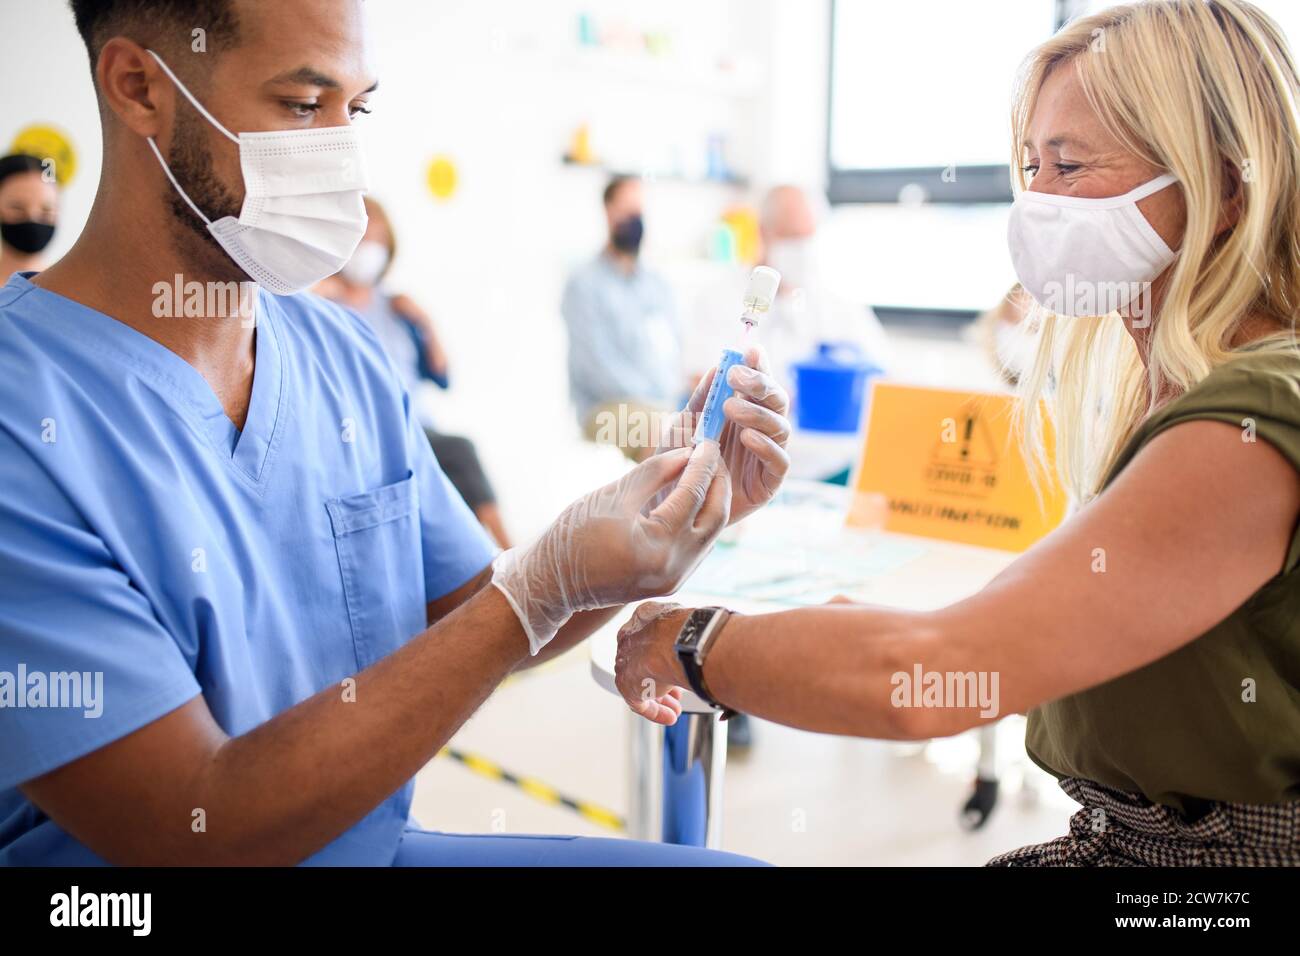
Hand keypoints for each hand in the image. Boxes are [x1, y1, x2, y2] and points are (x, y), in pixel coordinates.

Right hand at [492, 444, 729, 654]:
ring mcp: (675, 580)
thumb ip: (654, 472)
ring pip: (711, 534)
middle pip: (715, 517)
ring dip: (712, 500)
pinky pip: (698, 547)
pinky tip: (693, 497)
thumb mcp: (613, 496)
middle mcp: (673, 569)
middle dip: (718, 482)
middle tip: (712, 453)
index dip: (702, 464)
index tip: (707, 440)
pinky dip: (699, 519)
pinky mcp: (672, 582)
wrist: (552, 583)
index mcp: (656, 547)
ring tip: (704, 471)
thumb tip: (686, 453)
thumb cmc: (573, 535)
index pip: (693, 495)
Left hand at [614, 601, 694, 724]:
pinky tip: (670, 717)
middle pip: (644, 665)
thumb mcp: (689, 626)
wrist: (675, 641)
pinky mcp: (626, 685)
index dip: (664, 657)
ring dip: (661, 698)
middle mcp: (630, 640)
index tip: (677, 667)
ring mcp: (626, 663)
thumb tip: (707, 641)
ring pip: (642, 684)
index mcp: (642, 620)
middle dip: (662, 680)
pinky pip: (640, 702)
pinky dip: (655, 711)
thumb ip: (690, 634)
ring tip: (677, 709)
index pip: (650, 641)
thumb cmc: (688, 630)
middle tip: (677, 692)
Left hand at [660, 346, 789, 524]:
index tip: (750, 349)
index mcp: (744, 411)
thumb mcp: (683, 428)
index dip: (759, 365)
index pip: (759, 383)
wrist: (672, 509)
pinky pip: (780, 462)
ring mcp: (768, 456)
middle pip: (776, 401)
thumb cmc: (678, 464)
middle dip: (760, 384)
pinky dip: (766, 447)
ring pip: (781, 428)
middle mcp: (761, 430)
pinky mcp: (770, 483)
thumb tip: (715, 369)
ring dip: (758, 414)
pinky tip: (747, 437)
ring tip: (732, 409)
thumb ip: (700, 401)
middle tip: (736, 377)